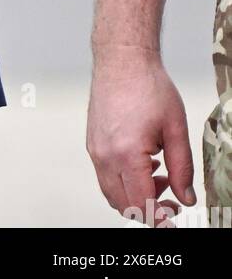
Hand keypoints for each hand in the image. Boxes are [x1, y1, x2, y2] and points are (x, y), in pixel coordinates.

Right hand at [87, 45, 195, 225]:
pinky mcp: (92, 142)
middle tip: (172, 199)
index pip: (141, 204)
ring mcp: (95, 149)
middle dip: (149, 210)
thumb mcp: (176, 128)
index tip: (174, 219)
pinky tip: (144, 162)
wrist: (122, 59)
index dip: (160, 218)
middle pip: (124, 204)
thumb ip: (182, 168)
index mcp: (126, 154)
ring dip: (135, 195)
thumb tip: (186, 197)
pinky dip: (124, 180)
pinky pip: (105, 175)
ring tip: (160, 176)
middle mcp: (105, 155)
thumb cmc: (147, 85)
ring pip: (112, 193)